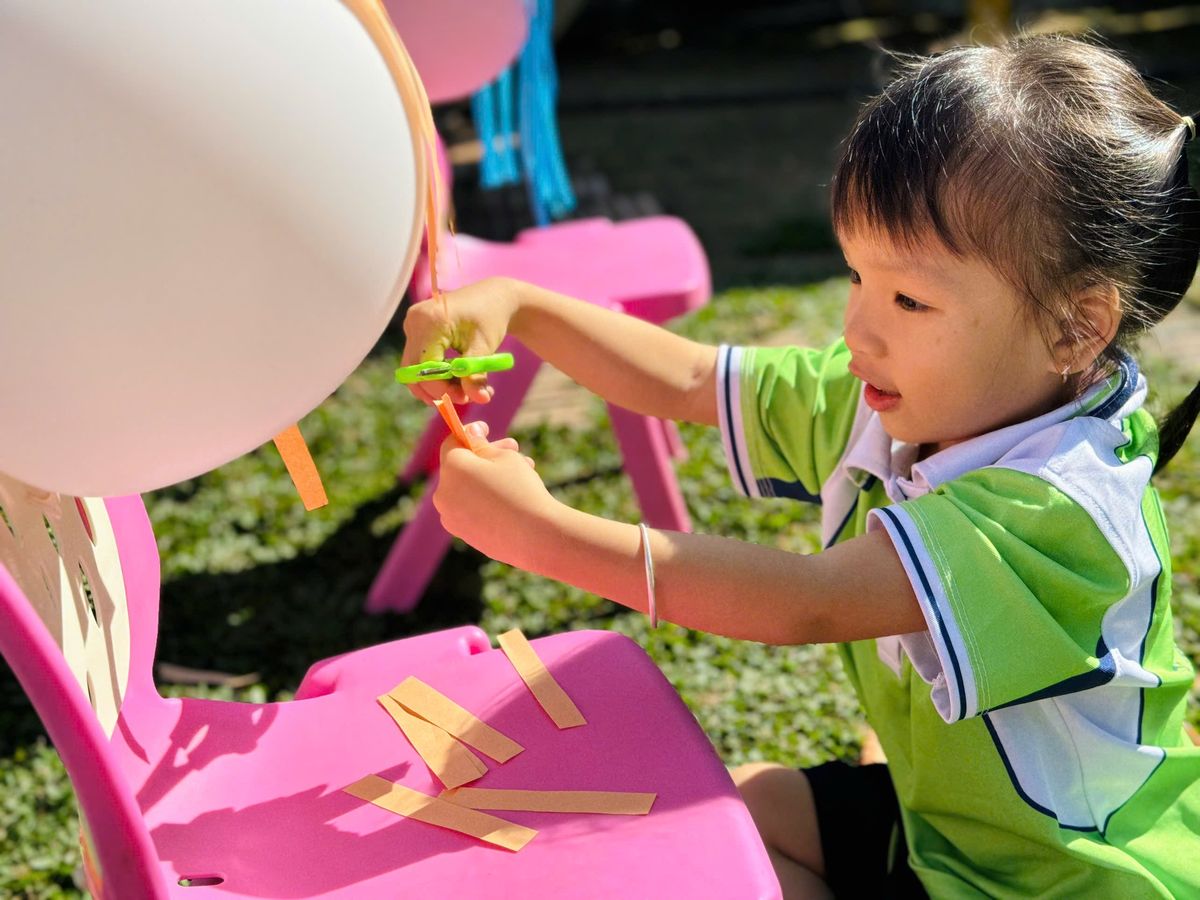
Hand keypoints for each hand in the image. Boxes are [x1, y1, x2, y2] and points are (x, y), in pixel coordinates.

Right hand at [401, 277, 520, 405]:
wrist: (491, 298)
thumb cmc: (490, 318)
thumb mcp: (485, 348)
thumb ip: (476, 375)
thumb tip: (479, 400)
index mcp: (430, 322)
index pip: (424, 368)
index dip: (441, 389)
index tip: (464, 398)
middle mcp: (414, 322)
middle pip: (414, 372)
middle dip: (438, 391)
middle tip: (464, 398)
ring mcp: (412, 326)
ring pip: (415, 371)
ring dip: (437, 386)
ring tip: (464, 390)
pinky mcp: (415, 332)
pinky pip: (419, 362)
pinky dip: (436, 376)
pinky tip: (457, 379)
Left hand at [432, 421, 558, 567]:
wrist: (536, 536)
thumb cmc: (521, 490)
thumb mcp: (505, 457)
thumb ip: (482, 444)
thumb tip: (470, 433)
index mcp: (452, 468)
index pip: (452, 442)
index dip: (470, 432)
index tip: (486, 428)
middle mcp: (443, 494)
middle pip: (461, 467)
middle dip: (485, 456)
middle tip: (514, 449)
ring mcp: (451, 518)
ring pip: (467, 489)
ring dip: (489, 477)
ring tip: (523, 472)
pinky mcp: (463, 535)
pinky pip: (471, 509)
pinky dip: (486, 500)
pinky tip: (512, 498)